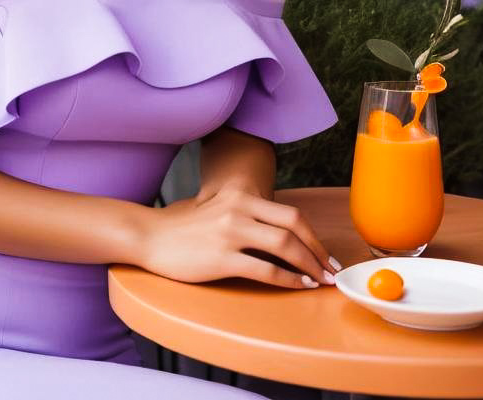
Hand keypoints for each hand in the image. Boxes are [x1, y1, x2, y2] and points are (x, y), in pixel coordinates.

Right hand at [138, 186, 337, 288]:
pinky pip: (265, 269)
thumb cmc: (184, 228)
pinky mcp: (222, 257)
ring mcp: (230, 232)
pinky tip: (297, 286)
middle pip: (294, 226)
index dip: (314, 236)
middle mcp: (239, 209)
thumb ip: (246, 216)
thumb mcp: (218, 210)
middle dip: (318, 251)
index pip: (291, 214)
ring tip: (320, 281)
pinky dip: (288, 279)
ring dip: (309, 266)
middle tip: (332, 270)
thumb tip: (282, 237)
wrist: (150, 236)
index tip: (326, 254)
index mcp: (240, 196)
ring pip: (284, 246)